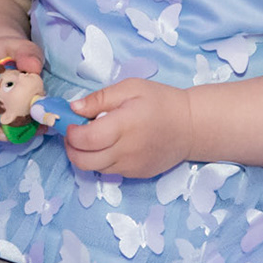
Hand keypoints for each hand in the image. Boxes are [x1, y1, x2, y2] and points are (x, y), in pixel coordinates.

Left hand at [62, 79, 194, 178]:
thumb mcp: (131, 88)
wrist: (191, 126)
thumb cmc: (161, 102)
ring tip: (91, 139)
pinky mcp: (137, 174)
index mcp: (123, 126)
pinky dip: (102, 161)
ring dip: (85, 156)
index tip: (70, 123)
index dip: (70, 133)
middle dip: (71, 148)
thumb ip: (100, 98)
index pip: (85, 139)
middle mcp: (125, 151)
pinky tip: (110, 146)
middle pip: (84, 161)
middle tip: (73, 134)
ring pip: (94, 168)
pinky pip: (110, 171)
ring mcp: (131, 166)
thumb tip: (73, 108)